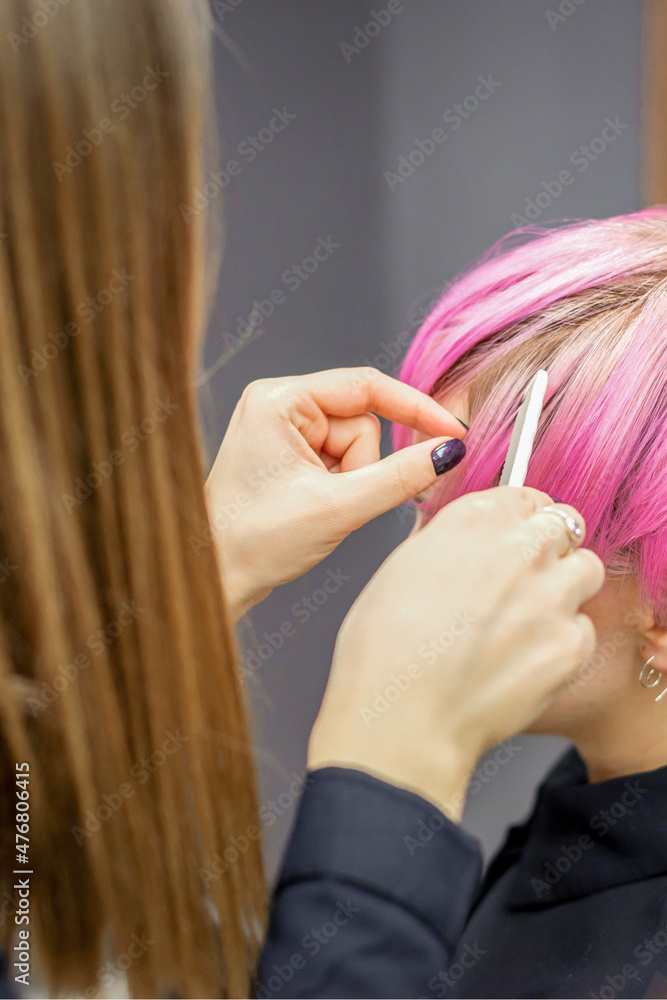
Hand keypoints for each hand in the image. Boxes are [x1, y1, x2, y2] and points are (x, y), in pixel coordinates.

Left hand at [206, 368, 465, 618]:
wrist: (216, 578)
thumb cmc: (255, 541)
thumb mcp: (337, 508)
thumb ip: (399, 477)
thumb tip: (447, 451)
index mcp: (278, 400)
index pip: (366, 387)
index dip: (415, 409)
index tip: (454, 432)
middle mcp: (278, 405)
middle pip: (363, 423)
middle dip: (362, 467)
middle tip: (337, 502)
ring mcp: (283, 430)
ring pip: (357, 446)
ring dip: (352, 482)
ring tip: (320, 509)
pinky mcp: (289, 454)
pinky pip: (342, 462)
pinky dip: (342, 488)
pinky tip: (315, 508)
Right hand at [308, 488, 604, 816]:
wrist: (401, 720)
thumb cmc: (384, 654)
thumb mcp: (398, 571)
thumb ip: (444, 542)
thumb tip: (460, 537)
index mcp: (472, 520)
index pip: (526, 496)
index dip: (523, 517)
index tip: (520, 533)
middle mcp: (518, 548)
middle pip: (564, 525)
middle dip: (549, 546)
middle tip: (527, 577)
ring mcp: (550, 595)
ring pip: (586, 570)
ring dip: (565, 587)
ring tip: (530, 620)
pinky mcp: (570, 643)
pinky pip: (583, 628)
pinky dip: (562, 641)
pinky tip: (525, 660)